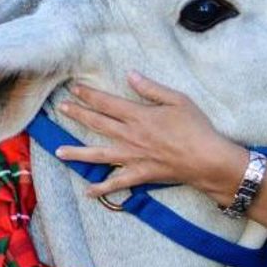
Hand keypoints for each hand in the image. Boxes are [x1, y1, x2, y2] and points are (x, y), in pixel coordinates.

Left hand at [52, 71, 245, 201]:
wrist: (208, 160)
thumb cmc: (196, 128)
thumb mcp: (177, 100)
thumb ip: (151, 88)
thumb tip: (130, 75)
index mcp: (138, 116)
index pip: (106, 103)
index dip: (89, 95)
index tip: (74, 89)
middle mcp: (130, 136)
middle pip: (97, 123)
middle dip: (78, 114)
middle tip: (62, 108)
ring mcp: (132, 157)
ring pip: (98, 154)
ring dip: (77, 152)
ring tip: (58, 151)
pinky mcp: (140, 174)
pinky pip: (117, 183)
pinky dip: (102, 189)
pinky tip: (88, 192)